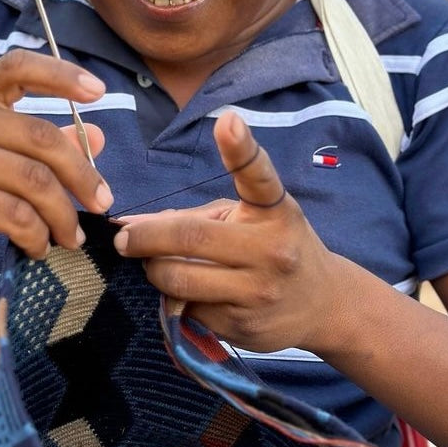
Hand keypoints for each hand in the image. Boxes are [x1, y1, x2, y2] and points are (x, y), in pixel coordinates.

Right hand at [0, 50, 112, 276]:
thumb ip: (43, 145)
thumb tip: (98, 135)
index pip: (18, 67)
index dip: (62, 74)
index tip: (100, 91)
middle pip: (42, 139)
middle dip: (83, 176)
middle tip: (103, 203)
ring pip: (35, 181)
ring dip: (64, 215)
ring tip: (72, 236)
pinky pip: (17, 215)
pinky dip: (38, 236)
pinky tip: (39, 247)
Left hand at [113, 111, 343, 353]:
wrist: (322, 304)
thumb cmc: (276, 248)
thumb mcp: (253, 221)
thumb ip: (199, 217)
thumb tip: (134, 225)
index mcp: (275, 212)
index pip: (258, 177)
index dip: (241, 148)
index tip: (227, 121)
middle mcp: (271, 249)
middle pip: (190, 238)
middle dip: (145, 238)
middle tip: (125, 239)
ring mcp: (258, 291)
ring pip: (179, 280)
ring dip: (155, 271)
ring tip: (156, 265)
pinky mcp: (242, 325)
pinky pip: (188, 309)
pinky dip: (176, 299)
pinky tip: (188, 294)